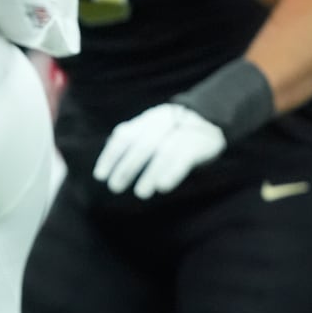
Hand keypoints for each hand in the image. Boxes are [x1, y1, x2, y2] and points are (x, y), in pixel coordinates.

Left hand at [93, 103, 225, 198]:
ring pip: (163, 153)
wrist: (211, 119)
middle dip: (127, 167)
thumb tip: (106, 158)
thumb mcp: (149, 128)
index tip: (100, 176)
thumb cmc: (172, 130)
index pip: (124, 136)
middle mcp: (163, 124)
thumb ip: (130, 138)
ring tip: (140, 193)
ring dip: (149, 174)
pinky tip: (162, 187)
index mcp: (146, 120)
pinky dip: (172, 173)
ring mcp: (182, 133)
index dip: (110, 156)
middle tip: (115, 187)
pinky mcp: (200, 145)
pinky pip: (184, 159)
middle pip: (142, 145)